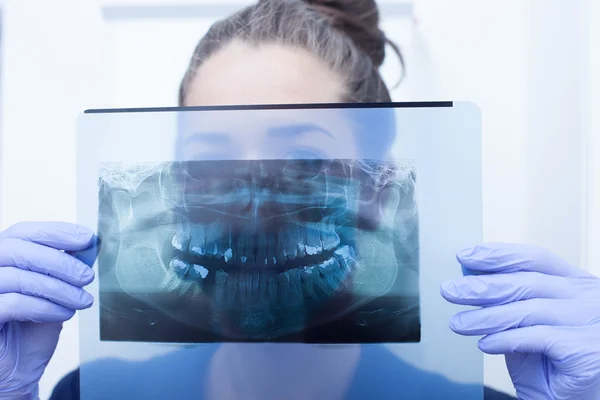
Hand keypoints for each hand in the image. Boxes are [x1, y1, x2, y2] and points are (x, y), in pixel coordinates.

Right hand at [0, 222, 96, 397]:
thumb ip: (66, 267)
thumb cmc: (32, 328)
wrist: (19, 369)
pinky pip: (13, 303)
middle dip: (60, 261)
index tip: (87, 238)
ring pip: (18, 276)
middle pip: (18, 249)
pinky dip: (46, 307)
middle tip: (87, 276)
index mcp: (2, 258)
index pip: (23, 232)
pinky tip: (64, 313)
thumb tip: (88, 244)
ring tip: (81, 300)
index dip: (57, 232)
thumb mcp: (55, 290)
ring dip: (59, 288)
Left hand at [441, 243, 599, 399]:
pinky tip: (485, 344)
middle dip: (481, 286)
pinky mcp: (586, 349)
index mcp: (575, 283)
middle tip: (450, 291)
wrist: (569, 399)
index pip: (534, 258)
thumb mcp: (524, 322)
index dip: (497, 255)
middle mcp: (588, 297)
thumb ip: (507, 299)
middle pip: (526, 281)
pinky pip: (536, 337)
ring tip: (458, 323)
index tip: (465, 255)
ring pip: (528, 309)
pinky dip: (505, 340)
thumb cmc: (550, 361)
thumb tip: (469, 276)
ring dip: (485, 316)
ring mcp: (590, 321)